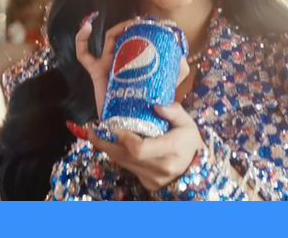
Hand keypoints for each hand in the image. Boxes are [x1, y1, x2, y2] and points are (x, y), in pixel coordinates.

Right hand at [75, 14, 189, 116]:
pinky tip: (86, 27)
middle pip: (124, 35)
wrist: (129, 125)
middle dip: (132, 25)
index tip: (152, 22)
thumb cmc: (146, 106)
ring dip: (117, 28)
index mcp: (138, 60)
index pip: (139, 38)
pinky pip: (84, 55)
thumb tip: (182, 55)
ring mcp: (108, 64)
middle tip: (142, 21)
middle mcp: (123, 59)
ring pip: (109, 39)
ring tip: (126, 26)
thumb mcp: (168, 86)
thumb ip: (178, 72)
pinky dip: (81, 39)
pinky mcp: (96, 71)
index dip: (144, 28)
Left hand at [87, 102, 205, 190]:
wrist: (196, 171)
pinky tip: (111, 144)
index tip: (114, 126)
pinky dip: (118, 155)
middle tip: (91, 130)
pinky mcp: (146, 182)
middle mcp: (160, 167)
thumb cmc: (190, 143)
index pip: (139, 148)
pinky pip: (127, 167)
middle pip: (124, 156)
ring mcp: (152, 178)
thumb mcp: (188, 123)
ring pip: (123, 162)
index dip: (123, 138)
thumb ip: (174, 112)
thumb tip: (156, 104)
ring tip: (95, 134)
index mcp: (171, 149)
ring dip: (107, 148)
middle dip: (105, 142)